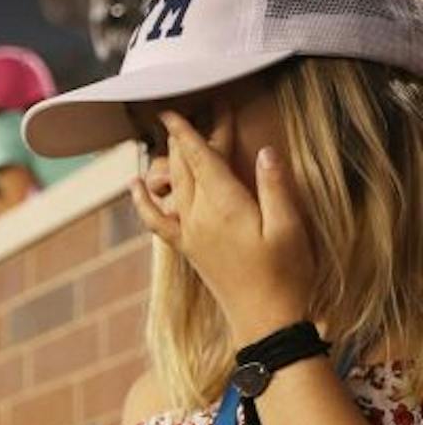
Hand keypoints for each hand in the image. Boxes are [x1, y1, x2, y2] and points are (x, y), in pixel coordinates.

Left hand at [130, 110, 312, 346]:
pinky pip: (156, 220)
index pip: (200, 157)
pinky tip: (135, 184)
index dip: (188, 129)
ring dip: (168, 158)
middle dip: (184, 136)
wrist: (264, 319)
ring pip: (172, 186)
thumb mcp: (290, 225)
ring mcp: (188, 233)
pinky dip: (143, 200)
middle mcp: (198, 216)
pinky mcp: (187, 248)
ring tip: (165, 133)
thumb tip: (264, 149)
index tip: (176, 105)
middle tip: (187, 108)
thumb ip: (275, 186)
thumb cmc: (286, 272)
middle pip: (185, 166)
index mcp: (224, 205)